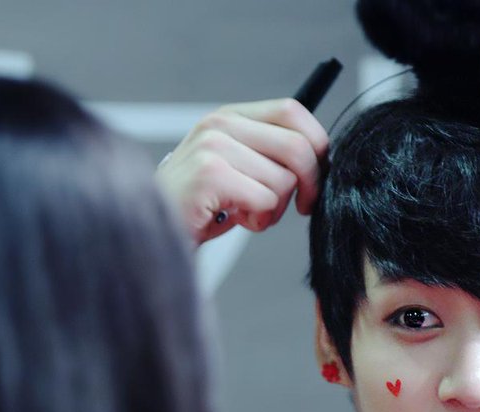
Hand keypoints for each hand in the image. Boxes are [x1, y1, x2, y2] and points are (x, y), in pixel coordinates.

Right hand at [155, 98, 329, 244]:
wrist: (158, 232)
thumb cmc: (205, 204)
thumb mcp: (240, 167)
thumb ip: (272, 153)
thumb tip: (321, 157)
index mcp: (231, 116)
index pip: (292, 110)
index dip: (317, 145)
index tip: (316, 176)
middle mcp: (220, 124)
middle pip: (298, 147)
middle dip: (311, 184)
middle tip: (302, 206)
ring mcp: (213, 146)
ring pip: (284, 181)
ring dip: (276, 209)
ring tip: (246, 212)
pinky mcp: (210, 175)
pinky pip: (266, 200)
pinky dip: (259, 220)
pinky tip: (234, 219)